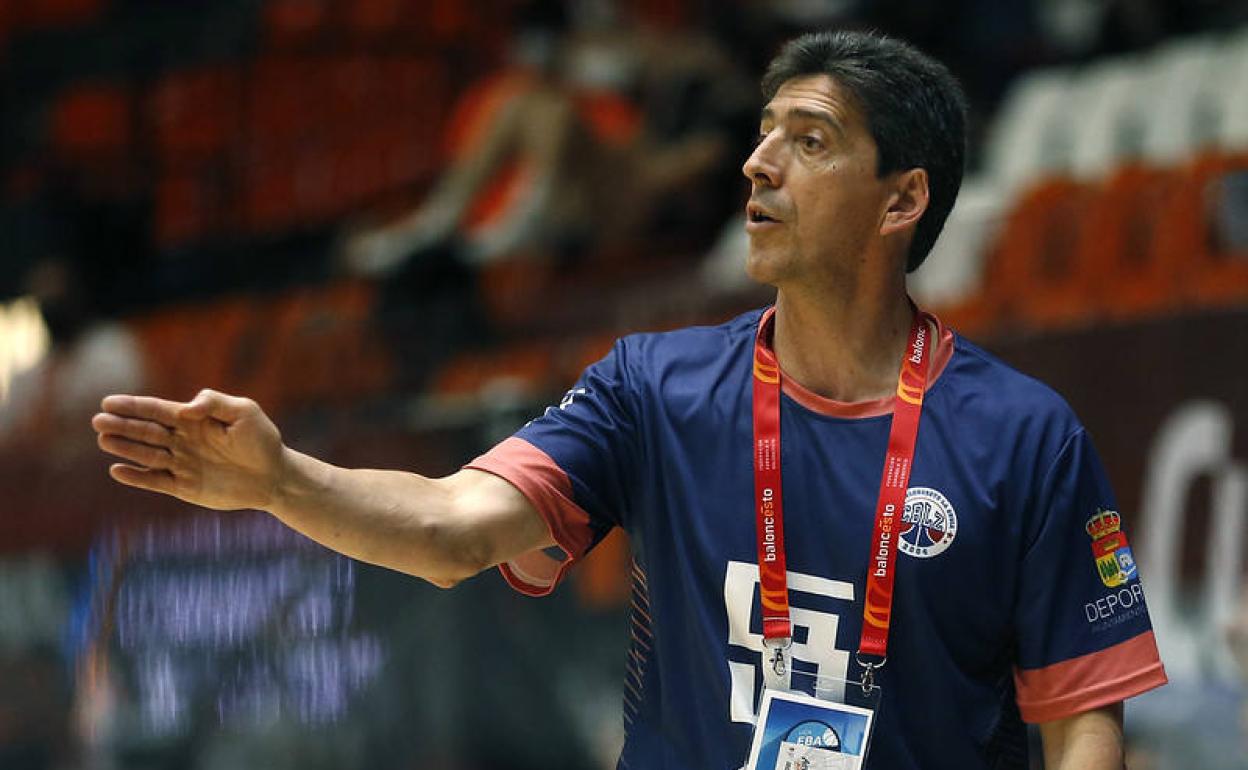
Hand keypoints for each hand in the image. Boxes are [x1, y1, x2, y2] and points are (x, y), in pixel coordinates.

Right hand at [92, 389, 285, 511]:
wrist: (274, 476)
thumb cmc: (261, 440)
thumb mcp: (244, 412)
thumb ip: (215, 403)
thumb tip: (186, 408)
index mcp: (194, 420)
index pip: (157, 410)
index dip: (133, 406)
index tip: (108, 402)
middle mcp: (183, 441)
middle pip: (146, 431)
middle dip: (122, 425)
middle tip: (98, 421)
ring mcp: (182, 464)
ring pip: (147, 455)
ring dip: (125, 448)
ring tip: (103, 440)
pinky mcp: (185, 487)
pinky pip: (156, 481)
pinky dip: (137, 477)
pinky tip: (117, 470)